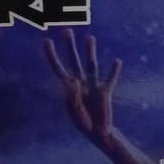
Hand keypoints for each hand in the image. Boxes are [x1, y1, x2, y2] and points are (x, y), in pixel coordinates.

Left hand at [45, 30, 121, 145]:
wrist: (97, 133)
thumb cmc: (82, 122)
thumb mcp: (74, 111)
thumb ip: (72, 97)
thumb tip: (73, 81)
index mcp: (68, 88)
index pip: (58, 69)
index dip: (52, 55)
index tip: (46, 41)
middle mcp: (80, 83)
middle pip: (74, 61)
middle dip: (70, 47)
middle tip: (67, 30)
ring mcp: (92, 86)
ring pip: (90, 65)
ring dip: (90, 52)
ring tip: (90, 38)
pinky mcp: (105, 92)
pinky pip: (109, 79)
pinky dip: (113, 71)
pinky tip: (116, 61)